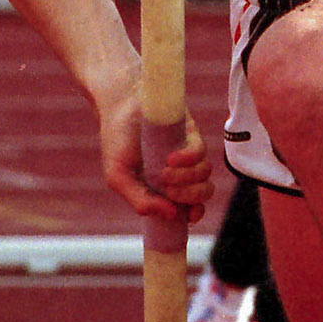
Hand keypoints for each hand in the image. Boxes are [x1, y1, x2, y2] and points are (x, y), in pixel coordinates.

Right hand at [98, 72, 211, 222]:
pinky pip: (201, 153)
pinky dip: (188, 159)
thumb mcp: (118, 177)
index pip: (190, 206)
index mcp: (164, 187)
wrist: (118, 106)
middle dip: (190, 196)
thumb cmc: (117, 142)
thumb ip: (140, 201)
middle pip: (203, 193)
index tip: (188, 215)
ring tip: (164, 172)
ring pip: (205, 174)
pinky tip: (170, 158)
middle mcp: (180, 172)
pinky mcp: (191, 134)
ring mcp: (188, 153)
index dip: (194, 213)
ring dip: (187, 179)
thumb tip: (171, 216)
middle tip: (168, 189)